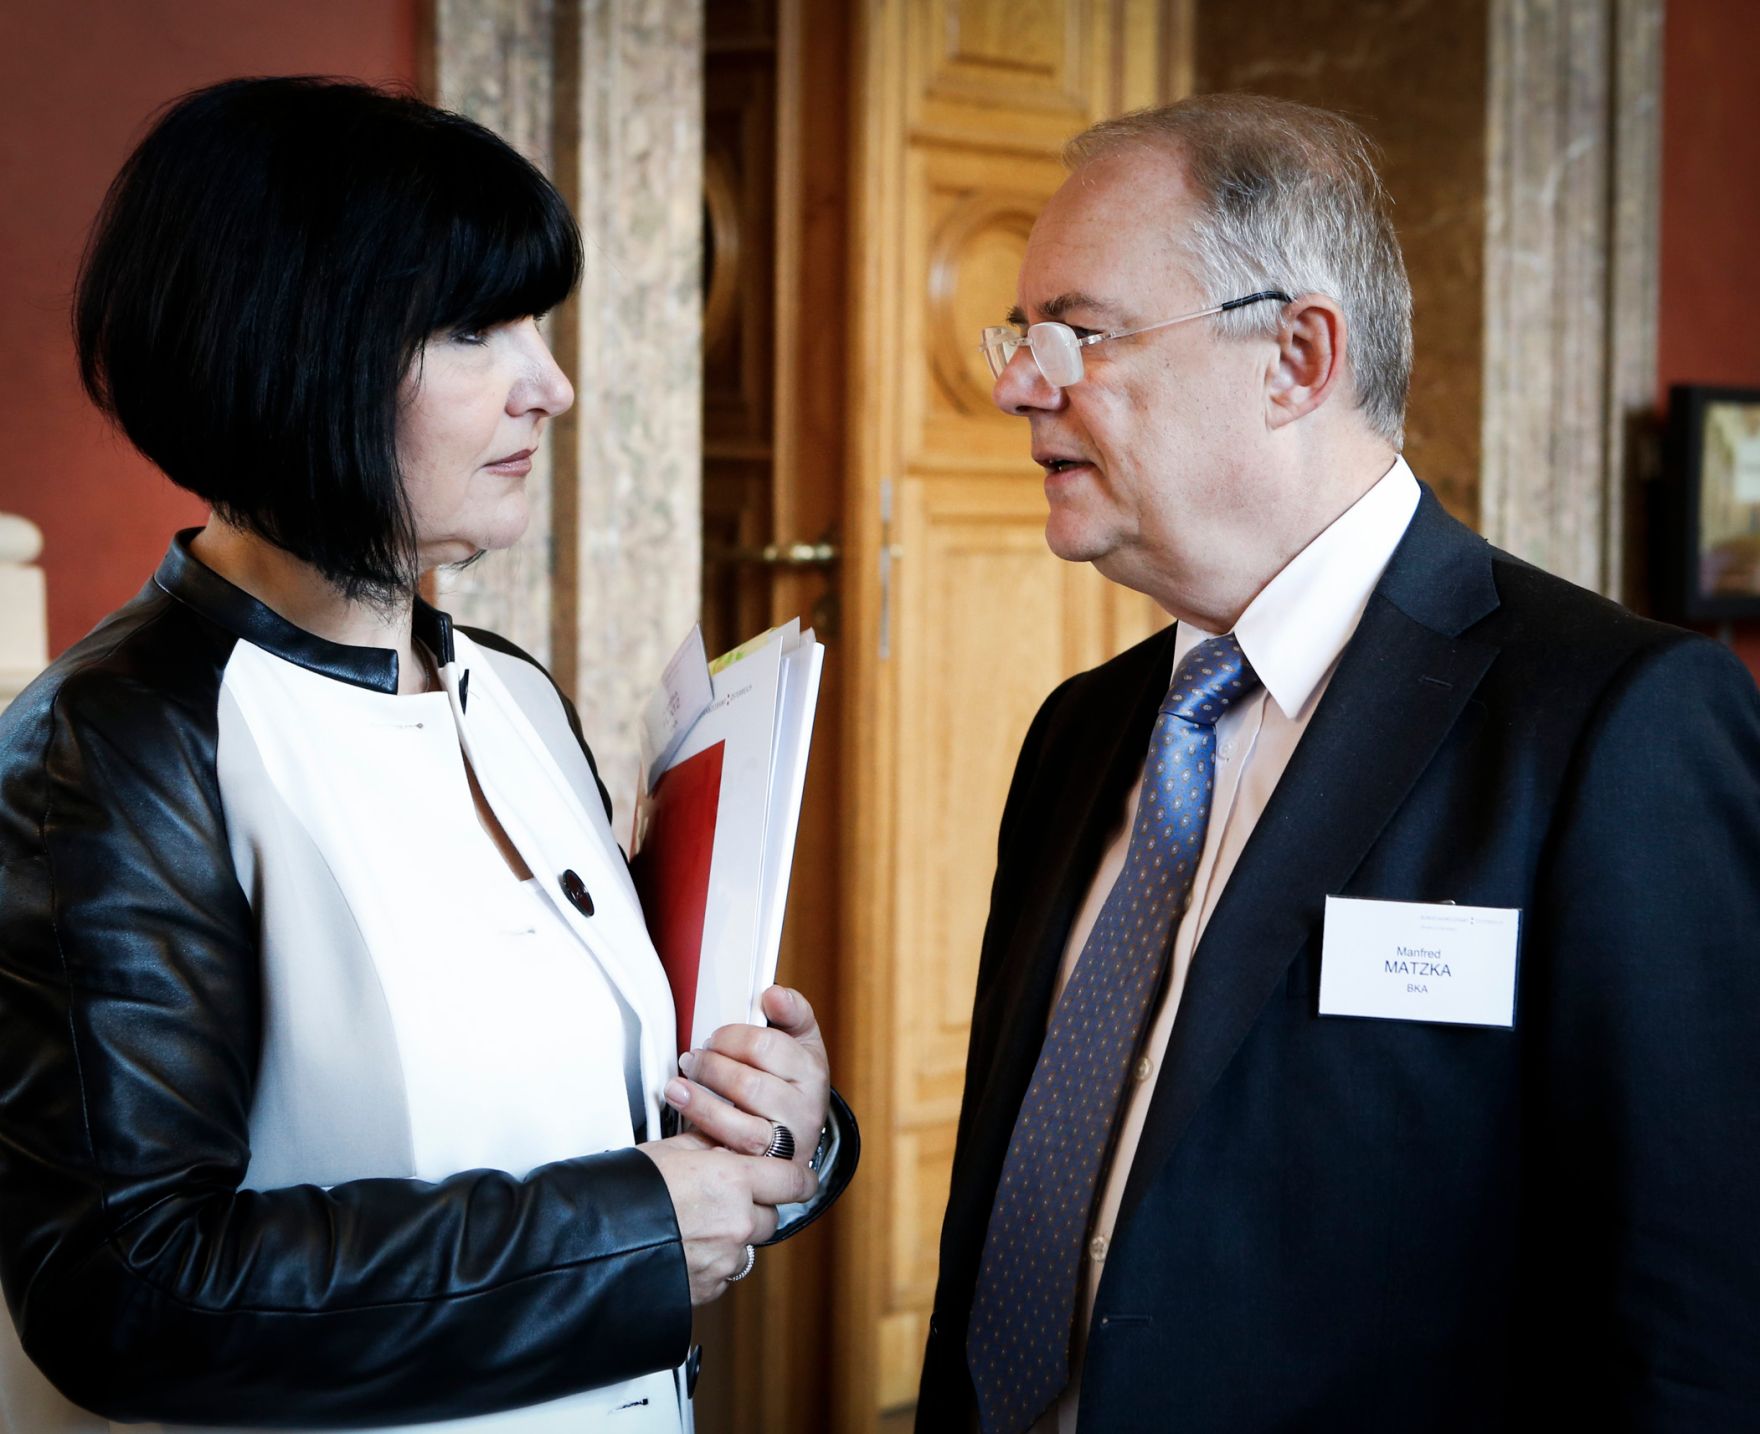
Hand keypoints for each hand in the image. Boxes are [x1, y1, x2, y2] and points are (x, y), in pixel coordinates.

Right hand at [637, 1132, 817, 1304]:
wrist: (594, 1243)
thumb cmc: (624, 1193)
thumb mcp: (669, 1152)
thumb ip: (708, 1146)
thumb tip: (722, 1141)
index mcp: (733, 1181)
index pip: (794, 1180)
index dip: (799, 1178)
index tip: (798, 1178)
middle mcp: (737, 1223)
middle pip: (770, 1216)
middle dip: (754, 1207)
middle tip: (723, 1198)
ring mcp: (724, 1259)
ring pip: (745, 1247)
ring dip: (730, 1237)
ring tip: (692, 1224)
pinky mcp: (707, 1288)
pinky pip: (722, 1272)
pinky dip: (710, 1261)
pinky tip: (682, 1246)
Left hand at [663, 985, 831, 1172]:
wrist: (800, 1133)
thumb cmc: (792, 1081)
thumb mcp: (800, 1042)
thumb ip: (790, 1011)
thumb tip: (774, 994)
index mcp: (812, 1071)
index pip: (767, 1047)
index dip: (730, 1039)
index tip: (713, 1038)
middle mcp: (806, 1110)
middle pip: (750, 1086)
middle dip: (711, 1069)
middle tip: (693, 1061)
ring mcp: (788, 1144)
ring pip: (743, 1128)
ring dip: (702, 1105)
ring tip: (679, 1088)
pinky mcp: (769, 1171)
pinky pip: (734, 1158)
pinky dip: (708, 1140)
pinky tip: (687, 1124)